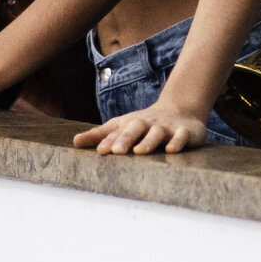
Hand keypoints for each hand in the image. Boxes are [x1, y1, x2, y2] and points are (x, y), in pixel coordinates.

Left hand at [74, 100, 210, 154]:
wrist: (180, 109)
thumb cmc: (144, 124)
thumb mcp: (122, 126)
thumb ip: (100, 135)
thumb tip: (75, 142)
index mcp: (131, 123)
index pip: (117, 131)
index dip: (108, 140)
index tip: (99, 150)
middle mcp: (147, 123)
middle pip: (135, 128)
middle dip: (125, 139)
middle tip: (115, 151)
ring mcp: (166, 127)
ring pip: (157, 132)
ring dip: (148, 141)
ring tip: (140, 151)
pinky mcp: (185, 131)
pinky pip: (181, 136)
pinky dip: (177, 142)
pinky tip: (172, 150)